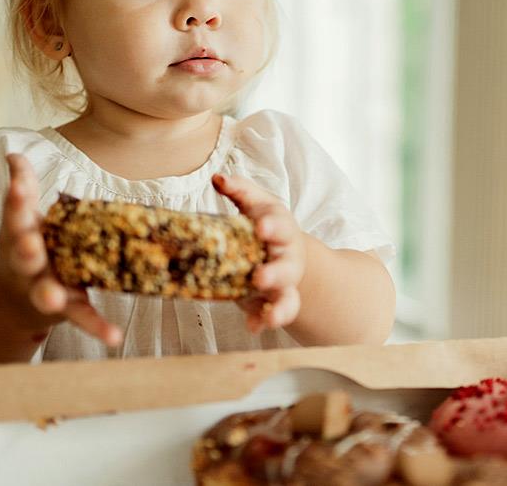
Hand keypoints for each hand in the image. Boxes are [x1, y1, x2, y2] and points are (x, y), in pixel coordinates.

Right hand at [0, 154, 120, 345]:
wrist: (9, 303)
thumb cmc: (23, 247)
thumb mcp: (19, 219)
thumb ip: (20, 186)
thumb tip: (13, 153)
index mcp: (16, 234)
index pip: (14, 213)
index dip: (16, 199)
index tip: (18, 187)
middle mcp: (26, 263)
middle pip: (23, 257)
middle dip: (25, 251)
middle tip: (29, 247)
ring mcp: (42, 288)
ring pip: (45, 293)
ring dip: (49, 296)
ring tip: (54, 300)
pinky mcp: (65, 309)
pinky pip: (83, 318)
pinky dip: (97, 328)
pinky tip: (114, 337)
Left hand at [212, 173, 305, 332]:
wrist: (285, 252)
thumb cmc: (264, 224)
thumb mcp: (256, 204)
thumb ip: (240, 191)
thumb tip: (218, 178)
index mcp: (280, 228)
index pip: (280, 224)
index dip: (272, 226)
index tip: (260, 228)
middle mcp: (286, 256)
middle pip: (287, 265)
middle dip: (275, 272)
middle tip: (259, 277)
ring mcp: (283, 282)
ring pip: (288, 296)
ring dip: (280, 307)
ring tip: (270, 317)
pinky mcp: (274, 301)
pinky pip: (276, 314)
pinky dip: (266, 321)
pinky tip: (254, 327)